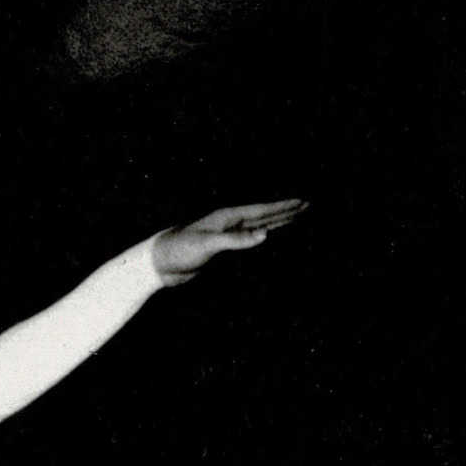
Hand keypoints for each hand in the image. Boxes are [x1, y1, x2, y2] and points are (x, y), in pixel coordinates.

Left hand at [151, 199, 307, 285]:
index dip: (282, 208)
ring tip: (293, 217)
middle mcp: (228, 223)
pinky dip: (261, 236)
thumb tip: (265, 236)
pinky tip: (268, 235)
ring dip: (276, 222)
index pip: (261, 211)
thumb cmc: (179, 249)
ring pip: (257, 227)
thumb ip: (236, 240)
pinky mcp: (221, 248)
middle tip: (305, 206)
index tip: (301, 203)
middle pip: (263, 216)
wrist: (159, 263)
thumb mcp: (208, 243)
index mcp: (227, 217)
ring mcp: (225, 235)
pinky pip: (247, 240)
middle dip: (284, 212)